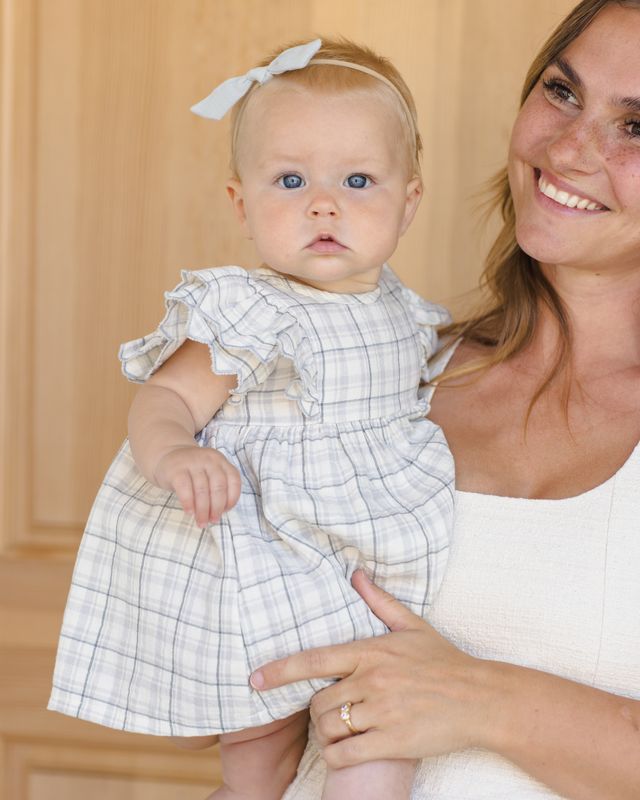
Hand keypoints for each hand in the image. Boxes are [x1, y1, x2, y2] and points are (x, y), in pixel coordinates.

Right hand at [153, 445, 240, 526]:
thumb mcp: (209, 473)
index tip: (225, 511)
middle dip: (217, 508)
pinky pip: (185, 488)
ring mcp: (192, 463)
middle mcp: (209, 460)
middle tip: (213, 521)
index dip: (232, 498)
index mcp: (221, 461)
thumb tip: (220, 513)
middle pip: (218, 487)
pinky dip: (188, 503)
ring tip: (201, 522)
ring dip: (203, 510)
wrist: (167, 456)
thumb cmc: (192, 471)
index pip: (234, 480)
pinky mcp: (176, 470)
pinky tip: (189, 512)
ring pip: (202, 490)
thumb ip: (217, 488)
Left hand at [250, 571, 498, 768]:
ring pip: (329, 728)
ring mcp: (382, 711)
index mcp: (372, 651)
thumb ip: (380, 602)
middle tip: (331, 714)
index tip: (254, 680)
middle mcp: (372, 679)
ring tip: (341, 734)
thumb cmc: (446, 662)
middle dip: (317, 711)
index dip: (280, 671)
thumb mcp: (414, 626)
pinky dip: (337, 757)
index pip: (314, 660)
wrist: (481, 699)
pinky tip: (345, 754)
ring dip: (327, 735)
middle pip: (319, 701)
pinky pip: (346, 754)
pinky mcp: (393, 741)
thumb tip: (356, 574)